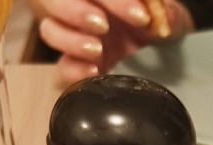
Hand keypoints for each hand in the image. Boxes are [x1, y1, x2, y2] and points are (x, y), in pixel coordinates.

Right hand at [36, 0, 187, 84]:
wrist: (162, 45)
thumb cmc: (157, 18)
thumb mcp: (163, 9)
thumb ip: (162, 7)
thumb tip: (160, 13)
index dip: (114, 1)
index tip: (141, 16)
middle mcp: (80, 7)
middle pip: (51, 1)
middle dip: (75, 12)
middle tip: (103, 25)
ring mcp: (75, 35)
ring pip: (49, 30)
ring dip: (70, 39)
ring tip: (97, 49)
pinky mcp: (79, 65)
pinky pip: (62, 68)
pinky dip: (74, 70)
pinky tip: (94, 70)